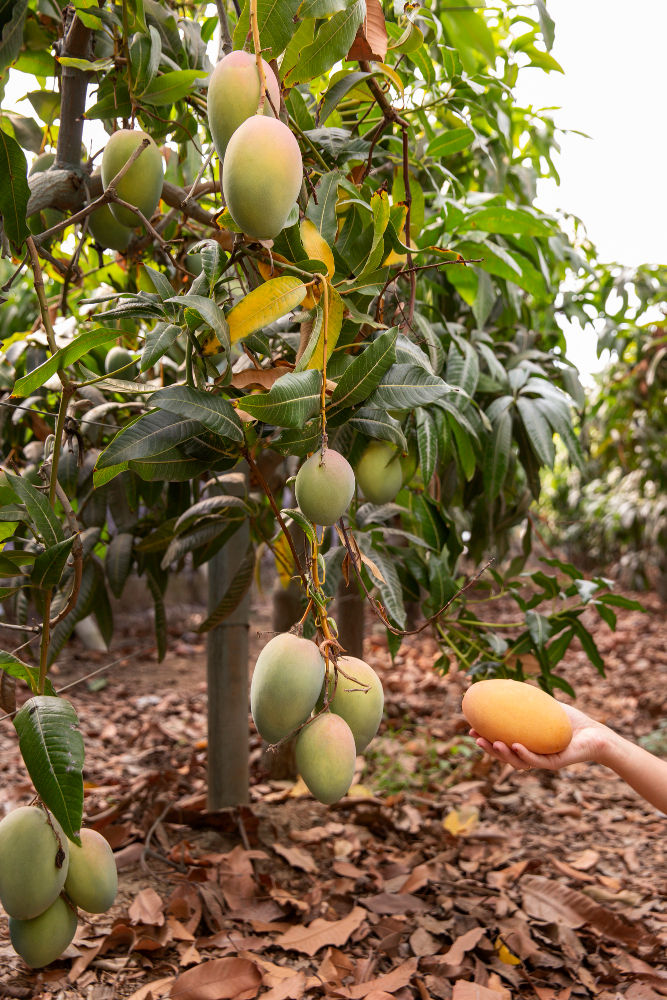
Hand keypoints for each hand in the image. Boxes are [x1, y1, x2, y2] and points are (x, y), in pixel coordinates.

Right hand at [469, 703, 609, 771]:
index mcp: (526, 745)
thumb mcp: (545, 706)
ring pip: (518, 762)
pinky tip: (515, 746)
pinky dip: (524, 754)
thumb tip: (503, 684)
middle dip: (489, 749)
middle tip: (476, 737)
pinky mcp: (555, 764)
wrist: (595, 733)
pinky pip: (536, 761)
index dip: (485, 739)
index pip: (501, 743)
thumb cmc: (570, 721)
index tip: (471, 729)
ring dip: (503, 754)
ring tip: (493, 743)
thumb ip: (526, 700)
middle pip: (505, 755)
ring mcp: (543, 761)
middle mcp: (532, 755)